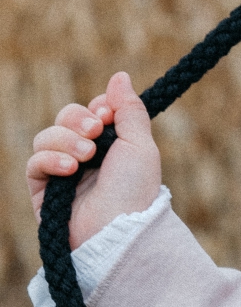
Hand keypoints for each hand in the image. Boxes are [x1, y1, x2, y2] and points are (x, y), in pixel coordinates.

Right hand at [27, 73, 162, 248]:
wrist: (118, 230)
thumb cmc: (134, 190)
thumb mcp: (140, 144)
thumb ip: (129, 109)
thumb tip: (120, 75)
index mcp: (110, 144)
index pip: (92, 110)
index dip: (97, 107)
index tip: (107, 115)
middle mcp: (85, 156)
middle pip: (66, 118)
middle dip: (79, 119)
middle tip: (97, 131)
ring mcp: (62, 173)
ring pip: (47, 136)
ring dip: (66, 139)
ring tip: (87, 155)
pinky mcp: (43, 192)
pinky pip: (34, 162)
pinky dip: (50, 159)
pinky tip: (69, 168)